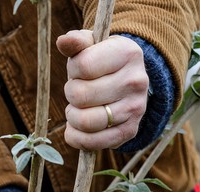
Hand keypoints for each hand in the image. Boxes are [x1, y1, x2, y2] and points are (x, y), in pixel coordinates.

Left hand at [57, 29, 148, 149]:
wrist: (129, 83)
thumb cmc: (102, 62)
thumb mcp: (92, 46)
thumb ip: (76, 41)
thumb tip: (63, 41)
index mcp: (128, 53)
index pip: (82, 66)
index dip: (73, 70)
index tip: (79, 70)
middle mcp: (136, 81)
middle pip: (81, 95)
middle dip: (71, 94)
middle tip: (77, 91)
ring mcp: (135, 108)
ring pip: (85, 121)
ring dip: (72, 117)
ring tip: (77, 109)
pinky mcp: (129, 131)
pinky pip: (92, 143)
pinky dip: (76, 138)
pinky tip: (76, 128)